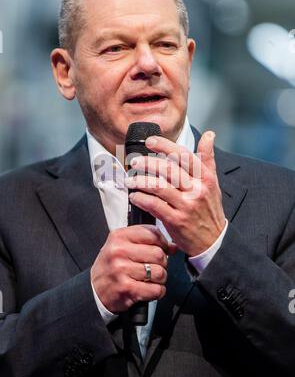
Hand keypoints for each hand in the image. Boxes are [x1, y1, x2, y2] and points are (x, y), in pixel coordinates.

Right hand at [91, 225, 176, 312]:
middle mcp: (119, 251)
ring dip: (160, 279)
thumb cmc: (112, 265)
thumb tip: (173, 246)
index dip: (163, 243)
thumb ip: (147, 242)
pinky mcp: (126, 288)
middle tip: (155, 267)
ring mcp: (121, 270)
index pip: (152, 233)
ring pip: (159, 272)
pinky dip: (158, 292)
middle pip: (158, 254)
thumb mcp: (123, 246)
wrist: (95, 289)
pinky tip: (150, 290)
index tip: (163, 249)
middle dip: (162, 263)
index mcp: (119, 236)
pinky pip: (155, 289)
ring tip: (151, 279)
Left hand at [125, 131, 225, 256]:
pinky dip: (141, 199)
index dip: (165, 145)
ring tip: (130, 178)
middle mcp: (197, 190)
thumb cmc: (209, 210)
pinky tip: (134, 195)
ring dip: (141, 181)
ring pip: (159, 186)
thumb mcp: (213, 183)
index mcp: (205, 178)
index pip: (184, 155)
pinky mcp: (176, 220)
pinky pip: (154, 205)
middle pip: (168, 169)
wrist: (213, 241)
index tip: (150, 141)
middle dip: (148, 162)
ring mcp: (186, 206)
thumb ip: (207, 159)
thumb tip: (209, 135)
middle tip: (135, 161)